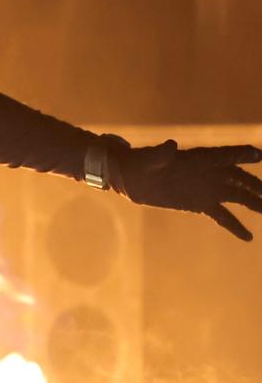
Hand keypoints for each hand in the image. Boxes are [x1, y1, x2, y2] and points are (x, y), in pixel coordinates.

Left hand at [110, 140, 261, 240]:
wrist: (132, 179)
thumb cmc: (140, 163)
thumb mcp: (149, 158)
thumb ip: (161, 153)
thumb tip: (171, 145)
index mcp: (198, 158)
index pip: (224, 155)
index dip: (241, 154)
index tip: (258, 154)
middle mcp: (208, 172)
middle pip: (238, 177)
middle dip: (255, 184)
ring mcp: (206, 189)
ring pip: (237, 196)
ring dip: (254, 203)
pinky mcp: (200, 204)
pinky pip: (222, 216)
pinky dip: (235, 226)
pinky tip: (248, 237)